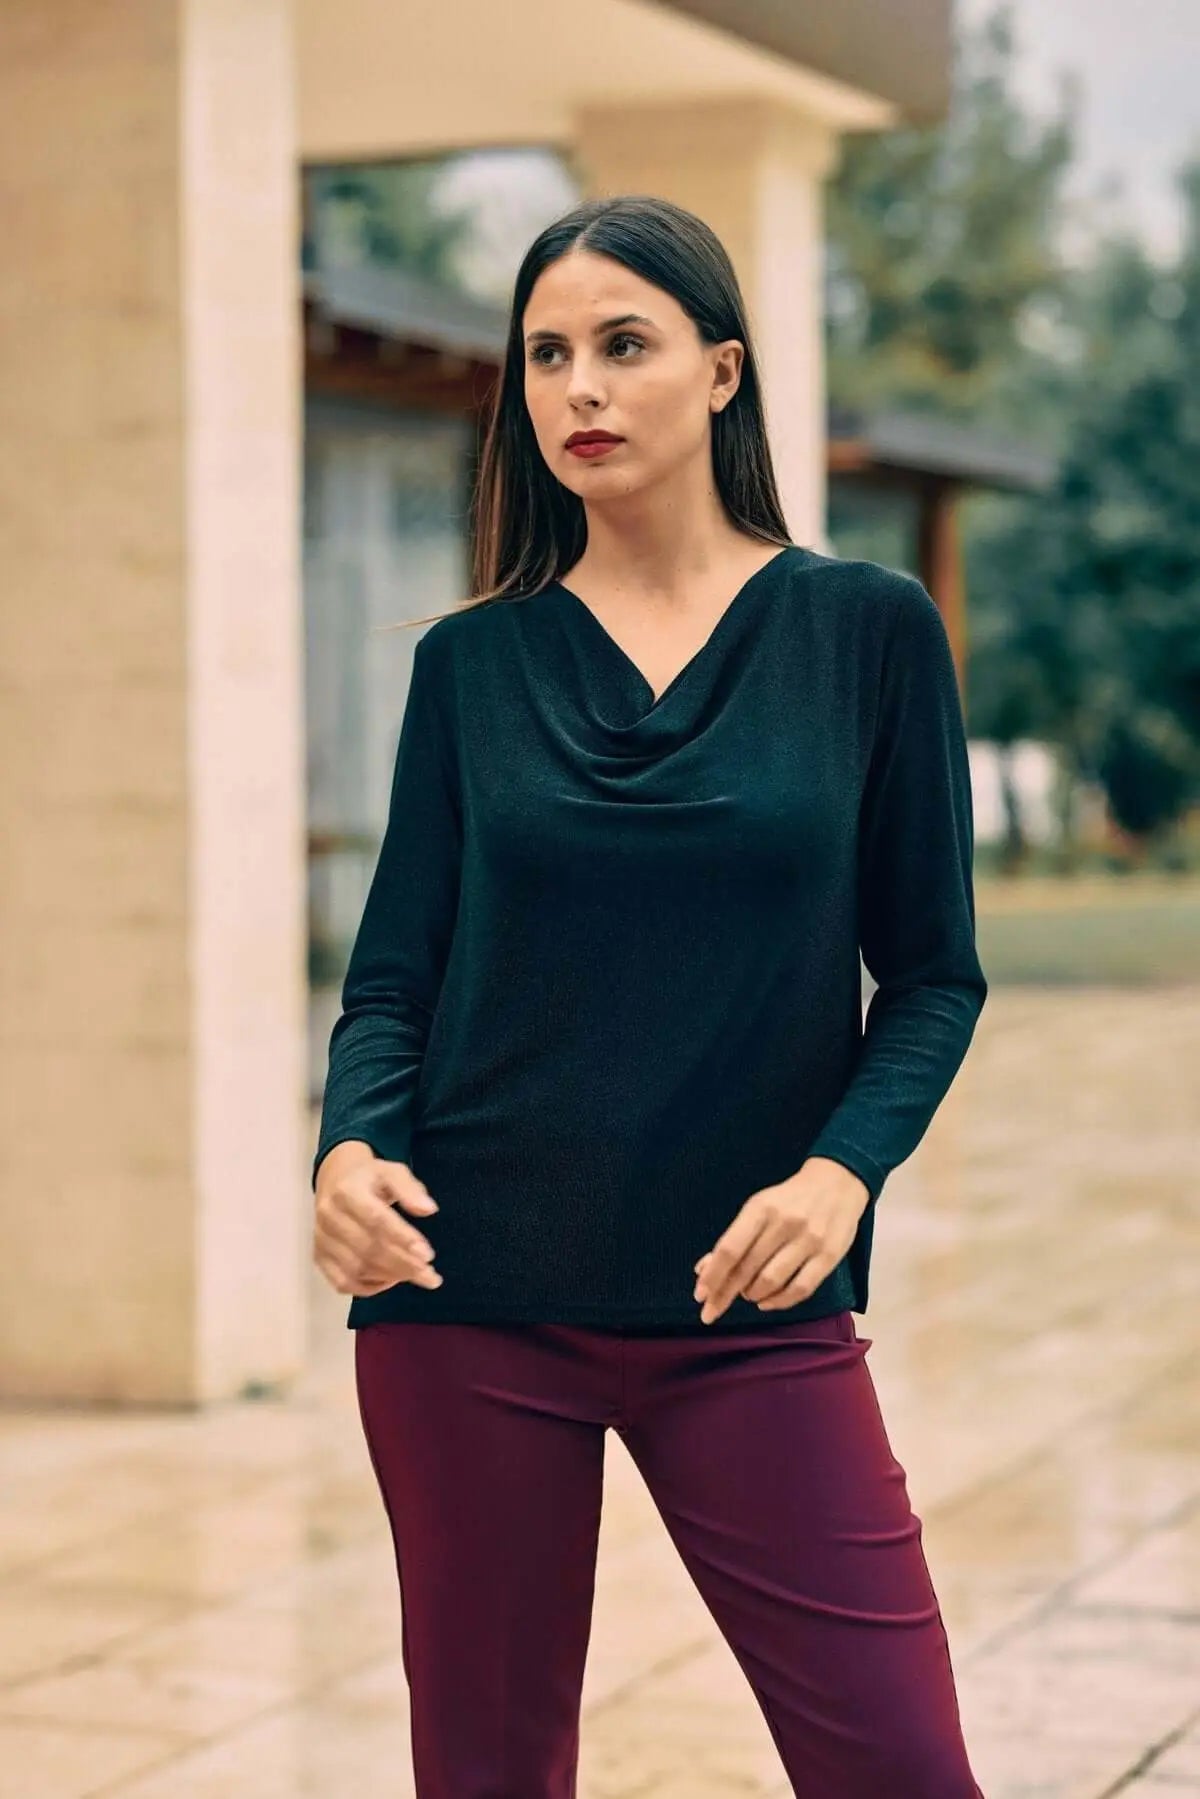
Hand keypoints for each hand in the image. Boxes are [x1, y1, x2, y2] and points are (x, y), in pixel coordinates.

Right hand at [313, 1148, 443, 1297]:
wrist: (335, 1180)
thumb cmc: (369, 1178)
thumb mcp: (393, 1172)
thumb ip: (410, 1189)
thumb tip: (429, 1210)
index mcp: (347, 1191)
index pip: (376, 1219)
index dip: (402, 1238)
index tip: (428, 1255)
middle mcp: (329, 1216)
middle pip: (368, 1248)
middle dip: (403, 1265)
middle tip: (430, 1274)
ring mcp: (321, 1239)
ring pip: (356, 1269)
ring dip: (390, 1277)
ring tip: (417, 1276)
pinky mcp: (319, 1256)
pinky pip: (343, 1282)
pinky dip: (369, 1288)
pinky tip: (391, 1280)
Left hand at [692, 1158, 869, 1323]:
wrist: (837, 1183)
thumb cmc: (789, 1200)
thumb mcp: (758, 1208)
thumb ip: (734, 1238)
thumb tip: (704, 1269)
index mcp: (761, 1208)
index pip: (730, 1249)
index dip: (712, 1276)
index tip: (699, 1296)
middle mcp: (784, 1223)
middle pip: (747, 1269)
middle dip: (725, 1294)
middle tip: (713, 1310)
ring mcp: (809, 1240)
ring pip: (771, 1282)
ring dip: (752, 1295)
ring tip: (747, 1295)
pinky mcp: (829, 1256)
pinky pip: (800, 1289)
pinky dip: (779, 1302)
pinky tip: (766, 1302)